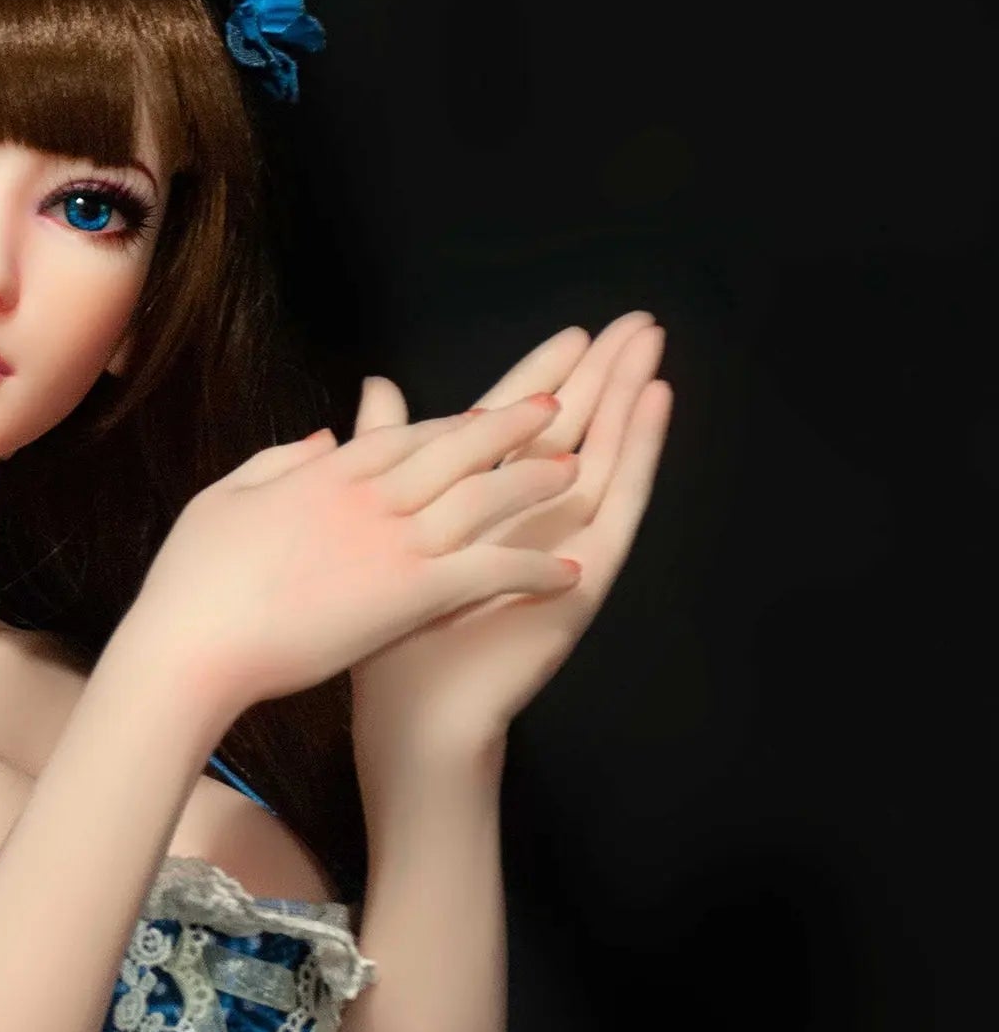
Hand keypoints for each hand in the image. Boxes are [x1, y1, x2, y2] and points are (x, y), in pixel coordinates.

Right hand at [132, 397, 586, 723]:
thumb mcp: (221, 501)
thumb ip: (276, 463)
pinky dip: (531, 568)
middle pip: (455, 448)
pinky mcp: (408, 594)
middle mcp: (367, 496)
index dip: (451, 421)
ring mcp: (391, 542)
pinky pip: (487, 572)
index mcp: (323, 474)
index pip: (403, 435)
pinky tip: (569, 573)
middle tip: (558, 405)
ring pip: (484, 498)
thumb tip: (326, 437)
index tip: (485, 410)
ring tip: (580, 471)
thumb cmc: (191, 586)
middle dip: (510, 425)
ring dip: (534, 484)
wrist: (190, 648)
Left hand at [347, 312, 672, 765]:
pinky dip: (639, 452)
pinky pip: (619, 502)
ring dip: (630, 397)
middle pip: (574, 432)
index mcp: (480, 510)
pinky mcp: (582, 573)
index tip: (576, 329)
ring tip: (654, 343)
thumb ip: (388, 449)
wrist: (413, 712)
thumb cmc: (391, 633)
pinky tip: (656, 404)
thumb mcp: (384, 525)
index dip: (547, 378)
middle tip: (638, 319)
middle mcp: (529, 524)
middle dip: (604, 376)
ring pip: (605, 455)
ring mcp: (561, 546)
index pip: (520, 429)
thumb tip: (376, 382)